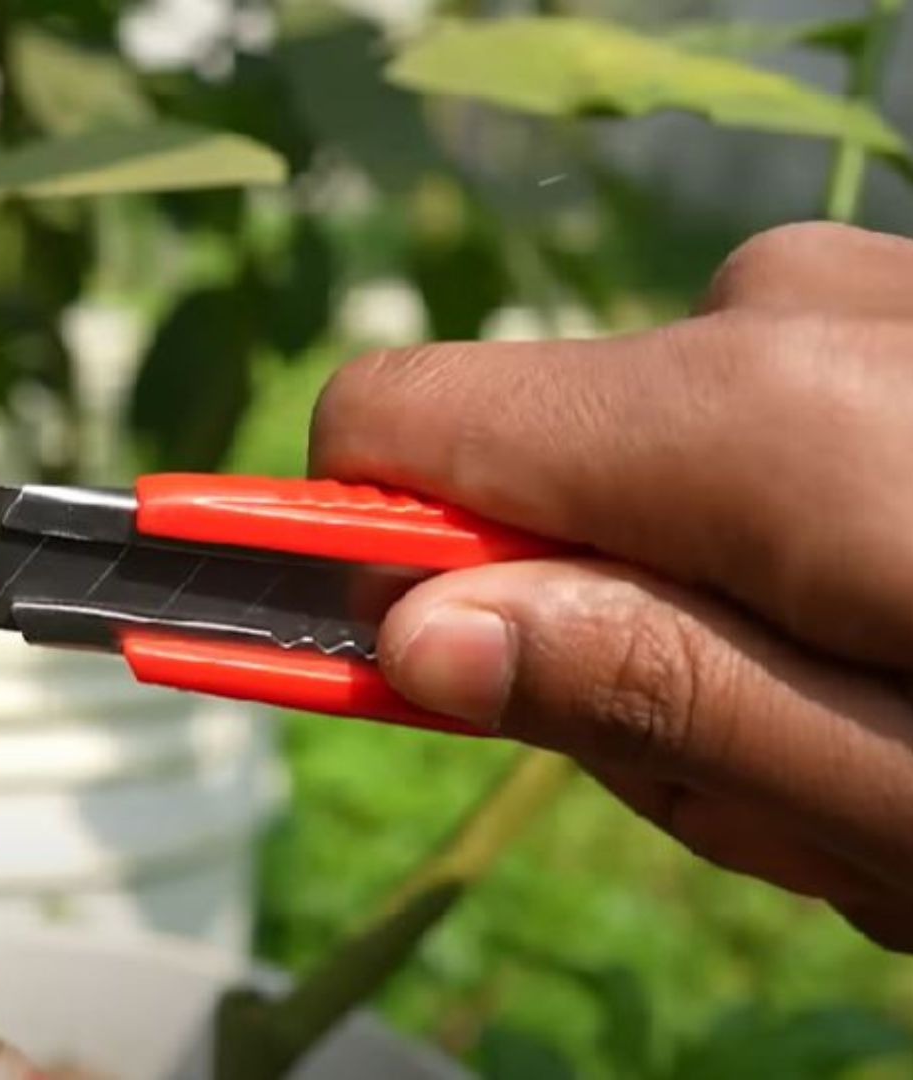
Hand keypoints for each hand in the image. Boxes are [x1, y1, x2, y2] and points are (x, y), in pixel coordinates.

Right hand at [309, 222, 912, 950]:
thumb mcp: (904, 798)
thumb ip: (653, 699)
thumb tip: (409, 635)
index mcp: (749, 411)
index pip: (393, 428)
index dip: (341, 563)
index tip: (371, 681)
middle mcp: (780, 305)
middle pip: (529, 483)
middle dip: (600, 644)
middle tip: (789, 786)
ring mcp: (855, 293)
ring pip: (646, 476)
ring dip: (716, 627)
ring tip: (888, 737)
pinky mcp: (898, 316)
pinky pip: (758, 431)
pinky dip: (803, 557)